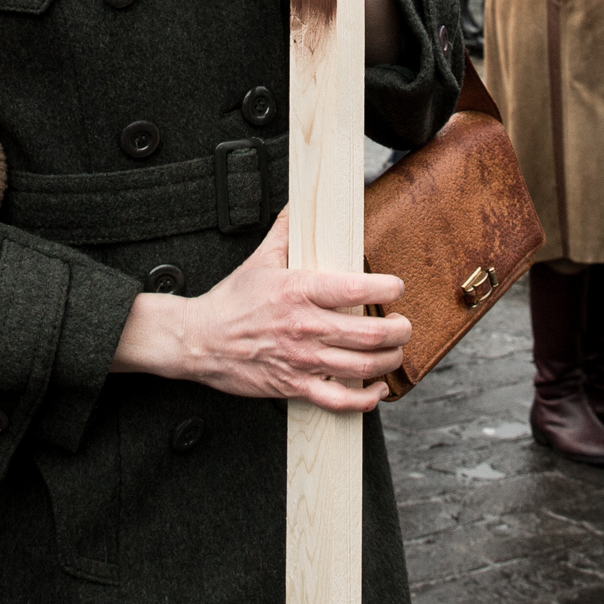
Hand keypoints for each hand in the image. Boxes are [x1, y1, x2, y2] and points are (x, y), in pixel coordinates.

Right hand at [113, 210, 406, 410]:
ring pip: (362, 367)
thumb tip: (298, 202)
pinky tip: (376, 389)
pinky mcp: (295, 386)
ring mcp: (302, 360)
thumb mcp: (260, 259)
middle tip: (403, 324)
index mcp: (299, 291)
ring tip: (395, 350)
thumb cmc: (231, 301)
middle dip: (398, 330)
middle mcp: (305, 327)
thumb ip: (287, 230)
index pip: (356, 290)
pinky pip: (339, 400)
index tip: (396, 287)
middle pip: (369, 334)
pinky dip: (365, 399)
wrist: (200, 341)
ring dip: (389, 360)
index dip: (387, 289)